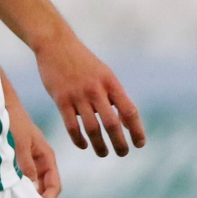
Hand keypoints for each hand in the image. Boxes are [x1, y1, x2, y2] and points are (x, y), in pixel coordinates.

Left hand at [10, 112, 61, 197]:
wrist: (3, 106)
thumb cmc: (15, 122)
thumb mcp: (21, 144)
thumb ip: (27, 165)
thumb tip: (34, 188)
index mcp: (47, 157)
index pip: (55, 184)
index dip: (49, 197)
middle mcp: (41, 161)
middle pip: (45, 187)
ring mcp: (31, 161)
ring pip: (34, 184)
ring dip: (29, 193)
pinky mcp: (19, 161)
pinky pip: (23, 178)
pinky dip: (20, 186)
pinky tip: (11, 191)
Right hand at [35, 30, 144, 156]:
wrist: (56, 44)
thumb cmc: (82, 62)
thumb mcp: (104, 73)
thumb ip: (114, 96)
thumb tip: (126, 122)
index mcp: (110, 82)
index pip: (129, 111)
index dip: (137, 130)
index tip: (140, 144)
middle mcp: (96, 89)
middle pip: (112, 124)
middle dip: (120, 143)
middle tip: (123, 153)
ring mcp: (77, 95)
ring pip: (92, 128)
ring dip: (100, 145)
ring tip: (103, 153)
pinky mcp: (61, 99)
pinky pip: (72, 126)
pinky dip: (79, 139)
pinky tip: (83, 145)